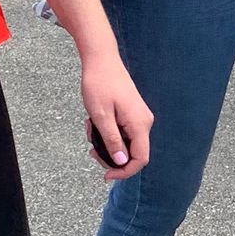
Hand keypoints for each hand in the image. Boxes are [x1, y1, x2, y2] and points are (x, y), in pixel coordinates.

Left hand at [82, 52, 153, 180]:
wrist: (101, 60)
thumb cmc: (99, 84)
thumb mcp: (101, 116)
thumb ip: (112, 141)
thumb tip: (121, 162)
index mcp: (139, 124)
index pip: (140, 159)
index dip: (125, 171)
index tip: (106, 175)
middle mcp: (144, 122)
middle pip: (133, 153)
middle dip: (112, 157)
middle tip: (92, 150)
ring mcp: (139, 117)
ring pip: (126, 142)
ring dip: (107, 143)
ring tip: (91, 129)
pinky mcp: (132, 113)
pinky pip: (123, 131)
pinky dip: (108, 132)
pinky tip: (95, 121)